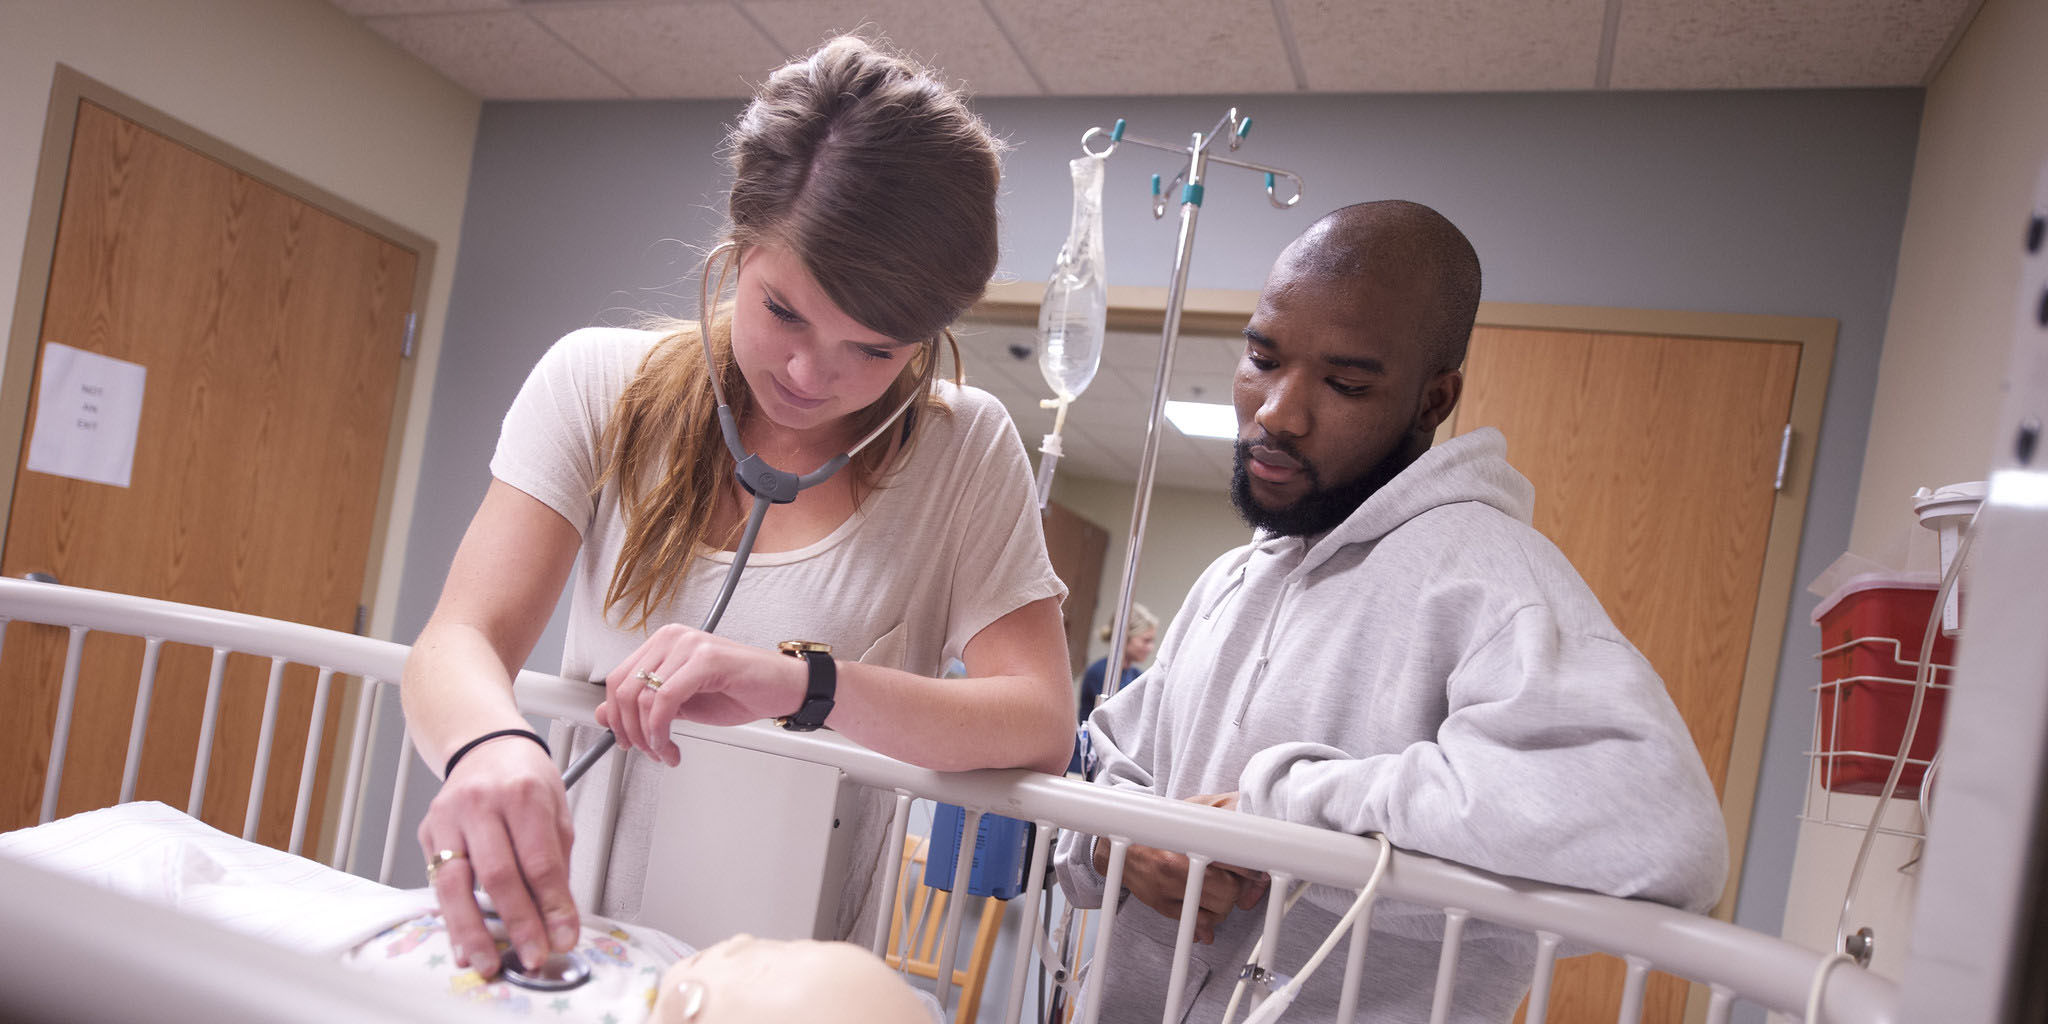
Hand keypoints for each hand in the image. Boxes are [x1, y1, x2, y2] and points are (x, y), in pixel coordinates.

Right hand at [417, 736, 577, 978]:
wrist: (485, 746)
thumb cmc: (525, 778)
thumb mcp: (557, 810)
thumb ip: (557, 863)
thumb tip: (558, 919)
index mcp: (522, 794)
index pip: (539, 861)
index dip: (552, 906)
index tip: (564, 937)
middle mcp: (480, 804)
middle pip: (497, 875)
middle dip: (518, 924)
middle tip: (534, 956)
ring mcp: (447, 819)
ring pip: (455, 885)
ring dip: (474, 932)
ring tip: (490, 963)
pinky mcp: (427, 834)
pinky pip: (438, 885)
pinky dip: (452, 920)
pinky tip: (463, 944)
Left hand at [596, 625, 805, 765]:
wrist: (783, 689)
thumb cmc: (740, 692)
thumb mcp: (681, 705)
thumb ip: (644, 706)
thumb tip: (605, 715)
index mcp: (663, 643)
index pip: (618, 678)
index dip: (615, 717)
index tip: (626, 739)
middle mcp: (673, 637)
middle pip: (623, 688)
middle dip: (628, 730)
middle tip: (645, 751)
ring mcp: (689, 645)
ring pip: (641, 697)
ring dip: (647, 736)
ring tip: (663, 752)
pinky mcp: (706, 659)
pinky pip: (665, 699)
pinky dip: (661, 731)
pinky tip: (671, 746)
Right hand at [1093, 794, 1266, 943]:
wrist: (1121, 842)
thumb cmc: (1165, 825)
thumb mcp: (1200, 808)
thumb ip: (1233, 817)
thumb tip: (1260, 844)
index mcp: (1189, 835)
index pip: (1233, 858)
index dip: (1252, 870)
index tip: (1258, 872)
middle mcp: (1177, 863)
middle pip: (1231, 890)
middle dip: (1238, 887)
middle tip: (1233, 878)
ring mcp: (1168, 887)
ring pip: (1219, 910)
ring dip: (1225, 903)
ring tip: (1216, 888)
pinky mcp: (1162, 905)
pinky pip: (1198, 924)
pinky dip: (1208, 921)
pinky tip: (1206, 907)